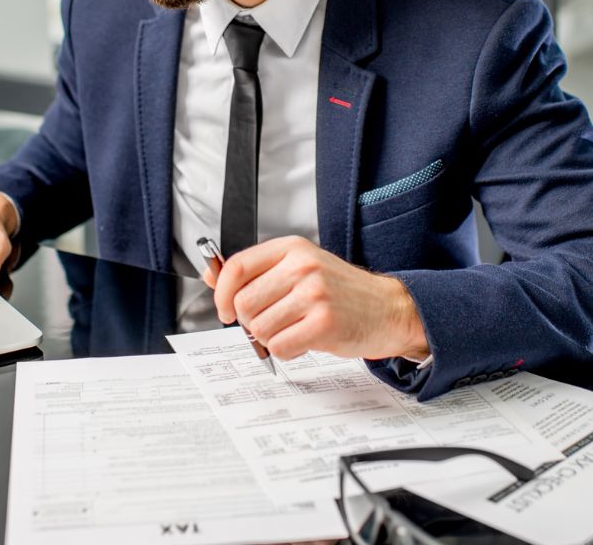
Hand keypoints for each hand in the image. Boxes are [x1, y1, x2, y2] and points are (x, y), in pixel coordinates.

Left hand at [203, 236, 428, 361]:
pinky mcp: (324, 324)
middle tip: (273, 321)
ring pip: (259, 328)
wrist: (388, 309)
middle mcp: (302, 267)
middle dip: (251, 321)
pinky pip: (280, 346)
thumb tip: (211, 275)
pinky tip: (304, 340)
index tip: (225, 309)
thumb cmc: (340, 292)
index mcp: (292, 249)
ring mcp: (314, 294)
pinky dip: (286, 351)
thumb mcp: (298, 268)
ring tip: (294, 328)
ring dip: (271, 337)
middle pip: (244, 303)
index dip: (222, 294)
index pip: (237, 268)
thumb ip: (255, 272)